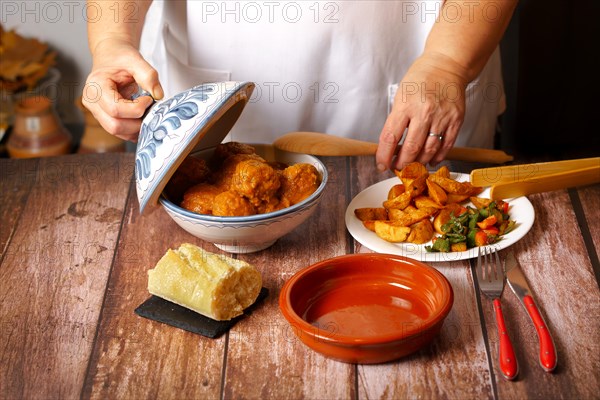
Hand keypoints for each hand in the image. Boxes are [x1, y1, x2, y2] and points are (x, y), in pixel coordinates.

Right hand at [82, 38, 163, 141]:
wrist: (112, 56)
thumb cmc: (120, 57)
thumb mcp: (136, 60)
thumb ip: (148, 76)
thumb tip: (158, 95)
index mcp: (95, 86)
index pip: (115, 109)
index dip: (137, 108)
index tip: (148, 99)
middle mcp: (91, 102)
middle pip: (114, 125)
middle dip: (137, 123)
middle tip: (149, 110)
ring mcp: (96, 112)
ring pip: (116, 131)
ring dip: (136, 128)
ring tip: (146, 113)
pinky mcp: (104, 118)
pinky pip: (119, 132)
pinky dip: (133, 130)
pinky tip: (142, 119)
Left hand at [376, 53, 467, 170]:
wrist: (447, 65)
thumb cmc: (421, 79)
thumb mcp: (400, 95)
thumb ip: (396, 120)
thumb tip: (390, 145)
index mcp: (406, 105)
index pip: (390, 137)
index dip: (384, 156)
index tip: (381, 165)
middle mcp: (424, 112)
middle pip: (411, 148)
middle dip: (402, 163)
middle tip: (398, 168)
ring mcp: (442, 117)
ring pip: (429, 149)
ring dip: (419, 162)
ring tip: (413, 165)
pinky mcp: (456, 120)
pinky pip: (446, 145)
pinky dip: (437, 156)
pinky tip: (430, 159)